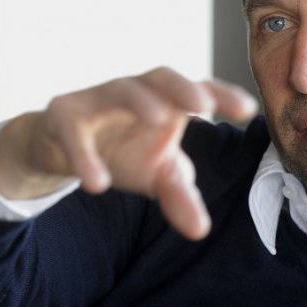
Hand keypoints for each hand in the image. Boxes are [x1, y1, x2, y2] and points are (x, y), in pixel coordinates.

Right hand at [0, 67, 257, 239]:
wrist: (58, 148)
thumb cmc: (122, 151)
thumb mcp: (156, 175)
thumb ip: (180, 197)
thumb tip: (200, 230)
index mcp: (166, 100)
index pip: (200, 90)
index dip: (223, 95)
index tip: (248, 111)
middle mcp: (137, 91)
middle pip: (162, 76)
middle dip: (184, 88)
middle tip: (204, 105)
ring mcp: (98, 98)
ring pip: (122, 89)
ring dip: (141, 101)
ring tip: (161, 119)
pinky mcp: (63, 114)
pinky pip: (74, 131)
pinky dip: (84, 155)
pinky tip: (98, 183)